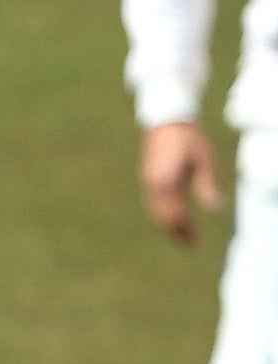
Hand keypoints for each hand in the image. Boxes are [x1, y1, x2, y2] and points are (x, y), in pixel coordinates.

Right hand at [147, 121, 224, 246]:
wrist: (167, 120)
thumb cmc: (189, 137)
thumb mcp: (204, 159)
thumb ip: (207, 185)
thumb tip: (215, 208)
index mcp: (166, 183)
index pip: (175, 215)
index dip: (186, 230)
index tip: (195, 242)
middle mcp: (153, 186)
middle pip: (163, 217)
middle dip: (176, 232)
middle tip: (191, 243)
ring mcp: (148, 182)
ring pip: (156, 212)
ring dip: (169, 225)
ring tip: (182, 234)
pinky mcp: (148, 179)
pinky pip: (154, 203)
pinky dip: (163, 214)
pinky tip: (173, 216)